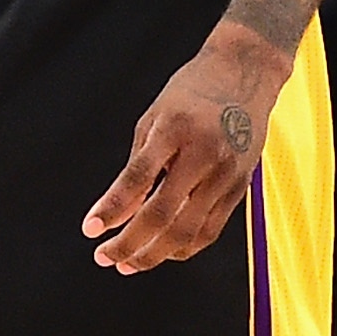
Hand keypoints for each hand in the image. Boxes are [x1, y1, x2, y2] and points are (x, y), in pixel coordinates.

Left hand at [83, 27, 285, 272]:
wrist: (246, 73)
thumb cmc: (191, 93)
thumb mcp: (154, 118)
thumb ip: (137, 168)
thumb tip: (117, 214)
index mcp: (175, 129)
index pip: (138, 179)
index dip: (112, 208)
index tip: (90, 229)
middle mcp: (205, 153)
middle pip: (163, 215)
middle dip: (129, 243)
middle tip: (103, 256)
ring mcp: (227, 174)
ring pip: (188, 231)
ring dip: (154, 255)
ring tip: (127, 262)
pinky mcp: (241, 187)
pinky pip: (210, 230)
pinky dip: (183, 247)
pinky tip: (161, 252)